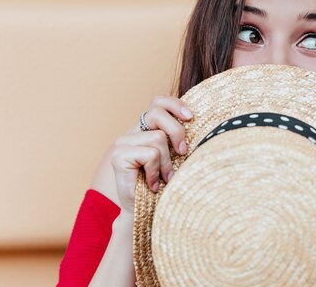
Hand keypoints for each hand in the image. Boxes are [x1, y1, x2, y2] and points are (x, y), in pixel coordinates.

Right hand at [110, 96, 193, 213]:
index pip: (158, 102)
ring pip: (157, 138)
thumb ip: (179, 140)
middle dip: (177, 132)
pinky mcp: (118, 156)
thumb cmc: (164, 186)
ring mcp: (122, 143)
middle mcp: (132, 132)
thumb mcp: (175, 158)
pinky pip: (150, 154)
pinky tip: (153, 184)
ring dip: (166, 162)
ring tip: (165, 177)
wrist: (143, 213)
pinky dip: (156, 171)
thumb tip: (197, 122)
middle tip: (183, 153)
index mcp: (145, 129)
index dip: (174, 104)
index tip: (190, 117)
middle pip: (157, 114)